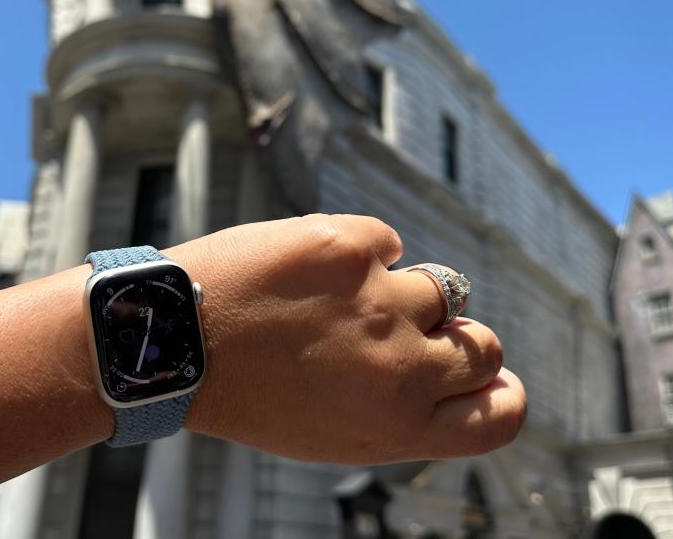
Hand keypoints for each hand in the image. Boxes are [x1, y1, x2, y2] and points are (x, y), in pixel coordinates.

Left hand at [167, 214, 525, 464]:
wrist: (171, 340)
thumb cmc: (247, 390)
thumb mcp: (332, 431)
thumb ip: (399, 408)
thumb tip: (449, 362)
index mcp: (398, 427)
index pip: (501, 414)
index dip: (501, 391)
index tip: (488, 375)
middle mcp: (401, 369)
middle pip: (483, 345)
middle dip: (455, 336)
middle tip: (404, 328)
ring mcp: (380, 302)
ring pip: (440, 287)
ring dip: (399, 292)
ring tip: (338, 300)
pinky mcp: (348, 246)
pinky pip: (386, 241)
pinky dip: (357, 252)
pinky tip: (309, 271)